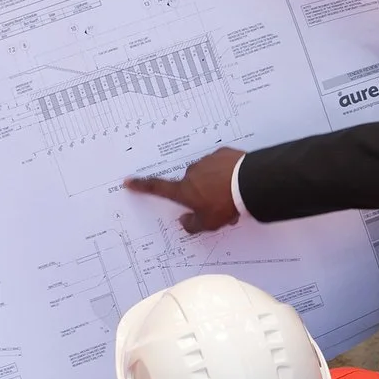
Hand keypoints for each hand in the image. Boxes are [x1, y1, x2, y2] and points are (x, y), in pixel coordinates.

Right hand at [124, 147, 245, 232]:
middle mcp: (191, 173)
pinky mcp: (222, 154)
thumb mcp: (209, 224)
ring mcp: (207, 161)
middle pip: (190, 184)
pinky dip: (226, 172)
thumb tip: (184, 221)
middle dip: (200, 193)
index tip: (129, 181)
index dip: (142, 185)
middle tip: (217, 206)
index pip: (157, 188)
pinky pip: (220, 164)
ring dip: (214, 183)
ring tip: (232, 196)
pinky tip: (237, 182)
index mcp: (184, 190)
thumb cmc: (226, 205)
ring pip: (206, 174)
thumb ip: (193, 225)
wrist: (249, 183)